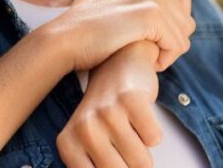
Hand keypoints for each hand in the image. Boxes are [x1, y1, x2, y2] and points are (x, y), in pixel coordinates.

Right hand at [40, 0, 195, 72]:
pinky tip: (146, 61)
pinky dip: (166, 59)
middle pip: (186, 14)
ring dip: (169, 51)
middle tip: (151, 50)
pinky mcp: (150, 16)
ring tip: (146, 56)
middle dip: (173, 37)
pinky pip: (177, 44)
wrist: (64, 40)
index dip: (177, 13)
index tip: (157, 31)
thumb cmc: (80, 22)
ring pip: (184, 32)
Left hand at [58, 42, 161, 167]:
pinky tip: (138, 116)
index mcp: (68, 145)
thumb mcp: (89, 143)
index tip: (115, 159)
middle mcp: (83, 129)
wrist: (116, 64)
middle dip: (131, 166)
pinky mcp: (130, 99)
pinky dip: (152, 133)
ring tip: (129, 130)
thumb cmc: (104, 112)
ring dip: (143, 150)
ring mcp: (106, 112)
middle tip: (123, 145)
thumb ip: (98, 166)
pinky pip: (154, 139)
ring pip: (143, 163)